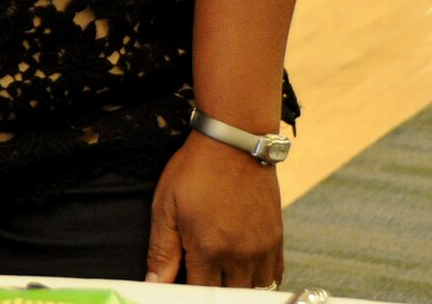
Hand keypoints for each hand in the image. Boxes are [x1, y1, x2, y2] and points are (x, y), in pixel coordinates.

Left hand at [143, 132, 284, 287]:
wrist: (234, 142)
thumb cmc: (195, 170)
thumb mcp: (166, 207)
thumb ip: (162, 251)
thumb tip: (155, 284)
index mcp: (209, 249)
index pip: (199, 295)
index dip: (186, 293)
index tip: (180, 283)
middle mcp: (241, 255)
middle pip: (229, 297)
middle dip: (212, 292)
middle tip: (198, 274)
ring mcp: (262, 249)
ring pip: (253, 290)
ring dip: (236, 288)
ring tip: (219, 272)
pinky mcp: (277, 239)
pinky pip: (274, 276)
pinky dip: (258, 279)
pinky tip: (241, 269)